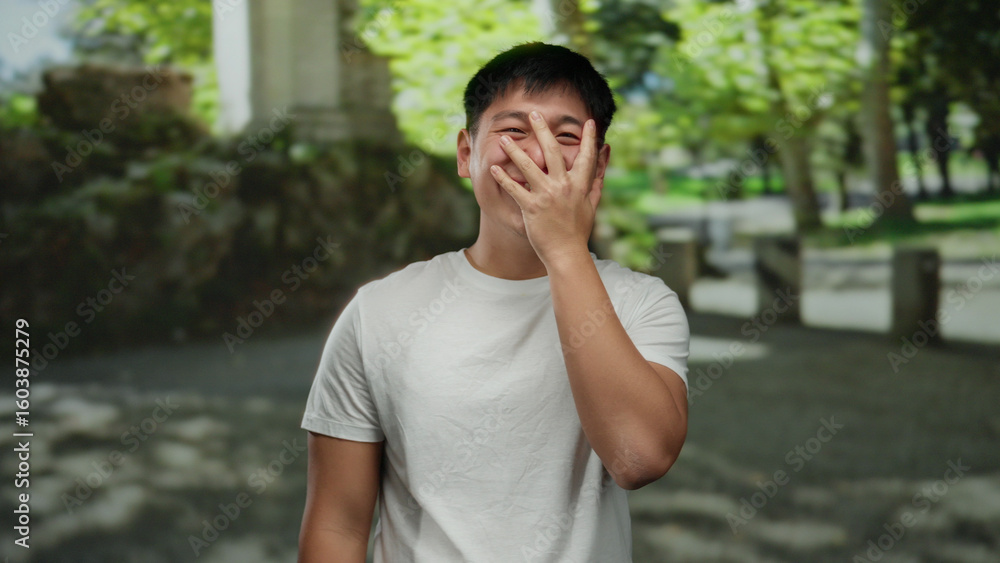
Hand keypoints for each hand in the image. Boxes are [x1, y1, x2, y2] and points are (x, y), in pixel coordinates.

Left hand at [490, 111, 602, 268]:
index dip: (589, 139)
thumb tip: (604, 164)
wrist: (566, 254)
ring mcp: (547, 196)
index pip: (586, 157)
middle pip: (553, 152)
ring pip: (529, 166)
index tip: (589, 122)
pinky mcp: (532, 208)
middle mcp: (564, 186)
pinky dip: (503, 178)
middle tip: (533, 114)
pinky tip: (493, 169)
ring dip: (515, 151)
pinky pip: (515, 189)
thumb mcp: (591, 206)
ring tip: (504, 138)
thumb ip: (596, 183)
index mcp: (579, 186)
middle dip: (543, 131)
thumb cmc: (577, 232)